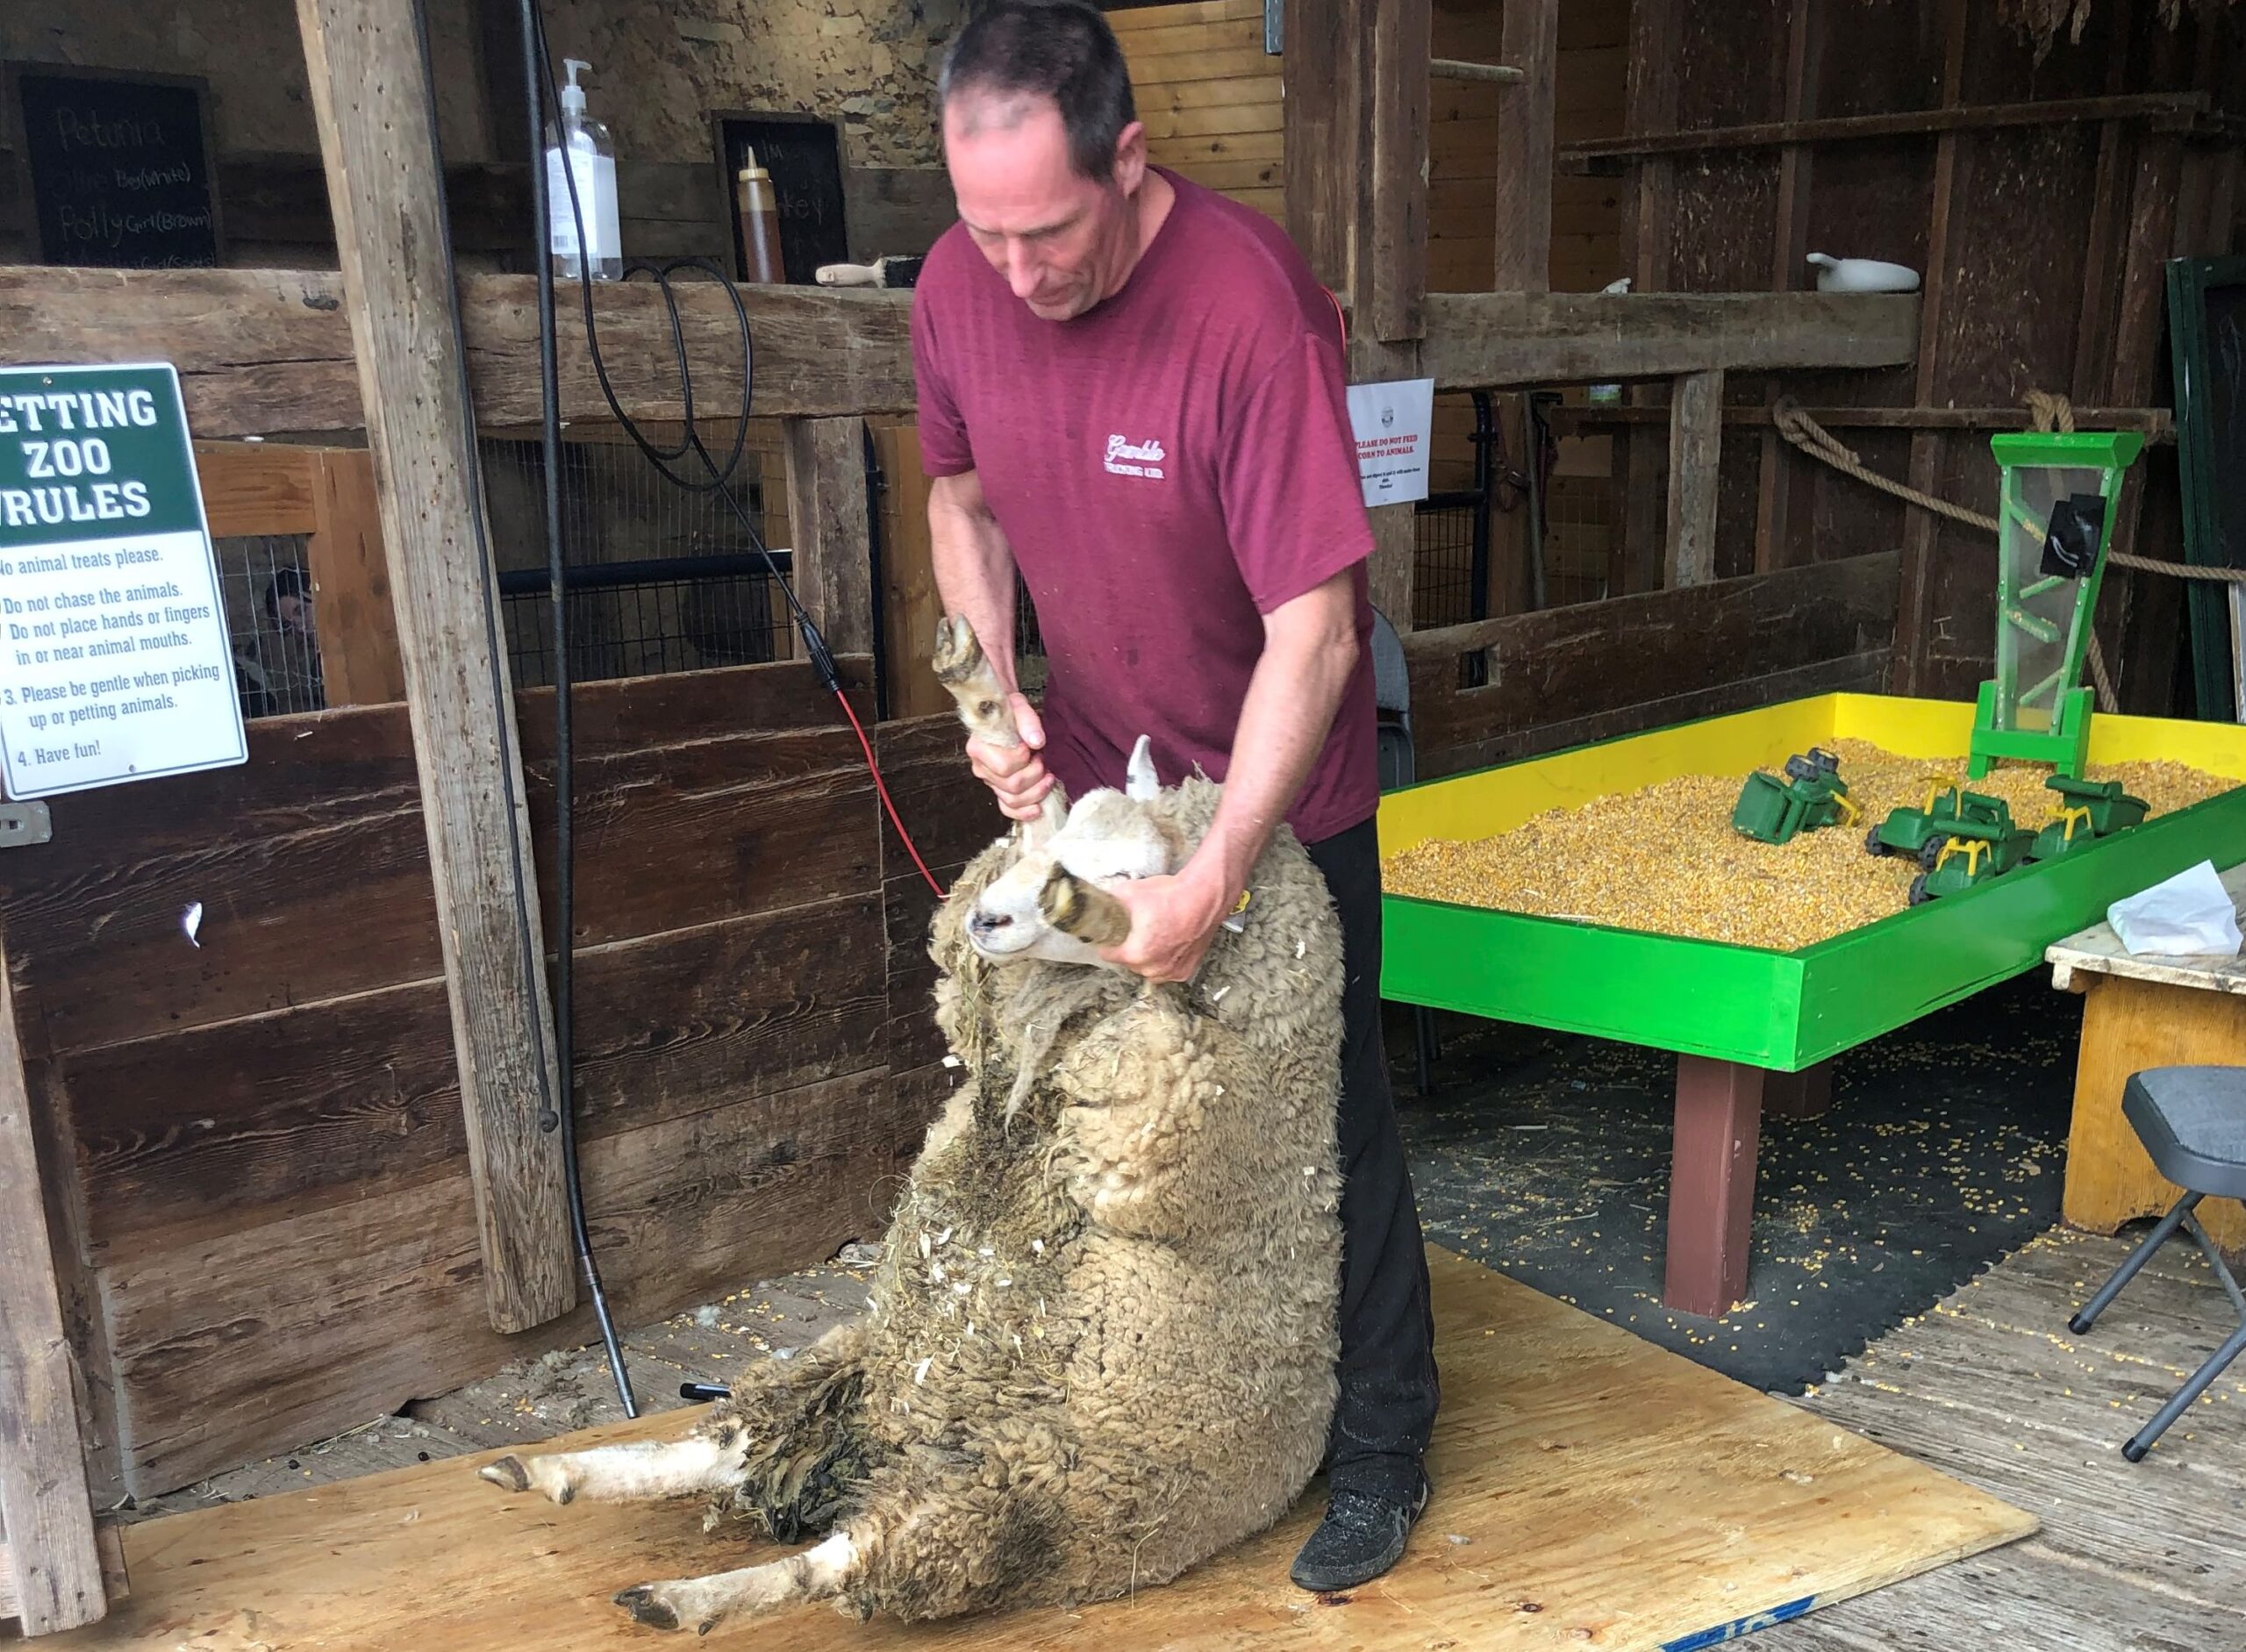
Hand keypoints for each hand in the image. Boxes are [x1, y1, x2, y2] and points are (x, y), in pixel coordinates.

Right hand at [965, 693, 1056, 822]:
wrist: (1004, 713)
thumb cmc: (1009, 710)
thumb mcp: (1018, 706)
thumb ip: (1027, 721)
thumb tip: (1036, 742)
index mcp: (978, 748)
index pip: (1004, 766)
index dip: (1023, 759)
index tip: (1031, 746)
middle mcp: (980, 768)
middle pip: (1012, 785)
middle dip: (1035, 774)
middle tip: (1043, 759)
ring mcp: (990, 781)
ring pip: (1013, 800)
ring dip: (1036, 791)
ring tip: (1048, 775)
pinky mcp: (999, 790)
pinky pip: (1008, 809)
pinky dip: (1023, 812)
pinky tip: (1038, 809)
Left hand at [1100, 866, 1235, 983]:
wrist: (1204, 895)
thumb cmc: (1171, 895)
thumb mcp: (1129, 892)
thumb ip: (1108, 903)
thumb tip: (1095, 905)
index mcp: (1135, 953)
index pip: (1107, 953)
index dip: (1108, 940)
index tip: (1112, 931)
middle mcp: (1152, 968)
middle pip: (1127, 962)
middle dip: (1129, 947)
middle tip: (1137, 928)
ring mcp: (1170, 972)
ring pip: (1146, 968)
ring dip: (1146, 956)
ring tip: (1153, 934)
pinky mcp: (1184, 971)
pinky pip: (1165, 970)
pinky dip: (1164, 960)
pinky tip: (1167, 943)